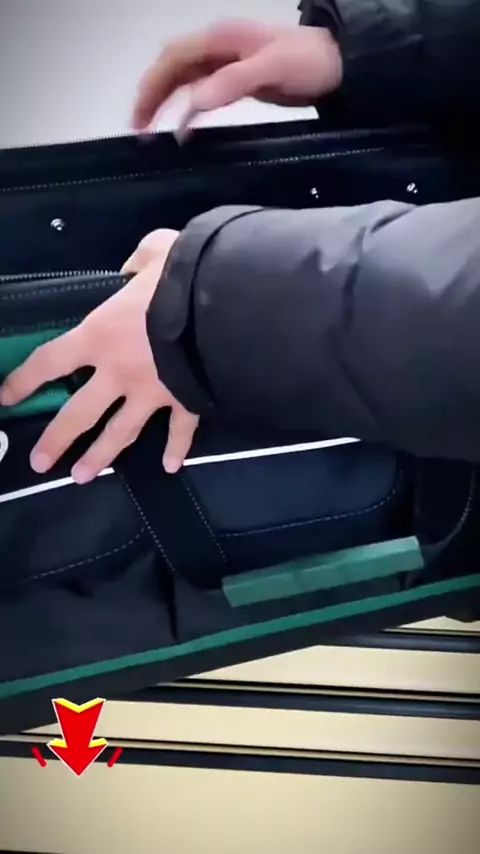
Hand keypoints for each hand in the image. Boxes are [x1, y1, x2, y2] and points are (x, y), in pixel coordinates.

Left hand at [0, 230, 198, 482]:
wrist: (224, 305)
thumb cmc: (180, 276)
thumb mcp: (155, 251)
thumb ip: (138, 260)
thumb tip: (134, 269)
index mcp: (100, 335)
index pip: (50, 362)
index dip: (23, 381)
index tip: (5, 398)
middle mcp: (118, 372)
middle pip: (79, 413)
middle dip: (57, 440)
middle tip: (40, 463)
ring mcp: (152, 393)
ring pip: (120, 433)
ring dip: (100, 457)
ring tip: (82, 477)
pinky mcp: (185, 401)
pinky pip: (180, 431)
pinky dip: (177, 449)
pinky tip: (172, 467)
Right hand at [132, 19, 341, 135]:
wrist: (340, 64)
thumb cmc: (308, 62)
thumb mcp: (271, 69)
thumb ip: (233, 84)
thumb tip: (194, 104)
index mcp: (220, 39)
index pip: (173, 59)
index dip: (152, 86)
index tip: (141, 118)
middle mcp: (218, 48)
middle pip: (171, 68)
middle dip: (151, 96)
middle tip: (139, 130)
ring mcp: (226, 63)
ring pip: (183, 80)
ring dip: (165, 103)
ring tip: (151, 132)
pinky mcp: (236, 80)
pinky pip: (202, 92)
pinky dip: (188, 110)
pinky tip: (185, 130)